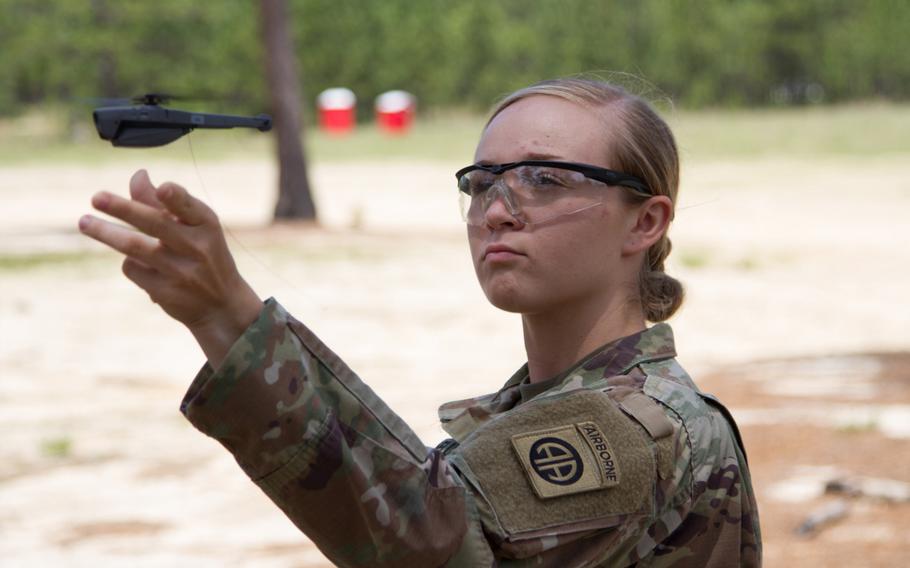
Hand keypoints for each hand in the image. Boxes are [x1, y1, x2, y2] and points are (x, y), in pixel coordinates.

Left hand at [79, 169, 262, 366]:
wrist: (222, 304)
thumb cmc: (204, 254)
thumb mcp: (195, 227)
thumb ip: (165, 203)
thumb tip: (138, 175)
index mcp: (206, 225)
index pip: (190, 208)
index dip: (176, 198)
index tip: (163, 189)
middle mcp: (197, 247)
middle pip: (155, 224)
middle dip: (124, 209)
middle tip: (96, 198)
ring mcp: (182, 272)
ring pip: (135, 247)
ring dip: (106, 233)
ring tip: (84, 222)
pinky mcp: (166, 292)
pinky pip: (133, 269)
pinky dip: (129, 262)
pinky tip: (140, 264)